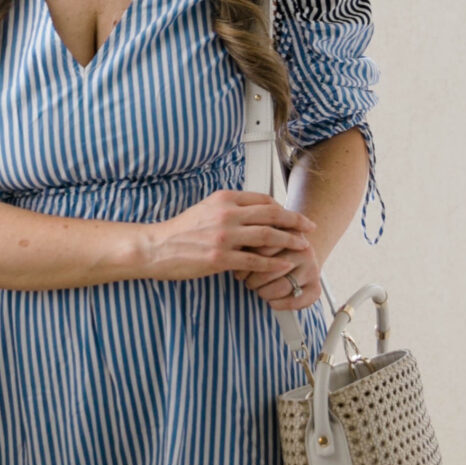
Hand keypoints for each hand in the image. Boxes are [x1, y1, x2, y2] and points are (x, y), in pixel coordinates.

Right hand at [141, 190, 320, 307]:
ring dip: (290, 241)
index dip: (282, 208)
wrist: (156, 247)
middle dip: (295, 220)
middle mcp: (226, 214)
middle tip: (309, 226)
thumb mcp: (206, 208)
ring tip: (303, 246)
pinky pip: (254, 260)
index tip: (293, 215)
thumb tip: (252, 211)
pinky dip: (273, 263)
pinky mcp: (220, 257)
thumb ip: (230, 207)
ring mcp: (224, 236)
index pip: (262, 199)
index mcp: (224, 199)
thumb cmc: (180, 231)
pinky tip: (284, 265)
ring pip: (267, 236)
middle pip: (271, 214)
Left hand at [246, 228, 324, 313]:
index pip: (263, 250)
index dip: (247, 263)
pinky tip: (271, 302)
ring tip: (259, 291)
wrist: (301, 256)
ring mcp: (312, 269)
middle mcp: (304, 250)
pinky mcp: (316, 287)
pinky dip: (280, 305)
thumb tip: (236, 262)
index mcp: (290, 234)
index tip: (239, 269)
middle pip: (271, 269)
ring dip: (264, 293)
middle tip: (248, 283)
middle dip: (254, 280)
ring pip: (282, 287)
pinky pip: (296, 301)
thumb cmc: (274, 249)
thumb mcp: (264, 239)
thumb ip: (251, 244)